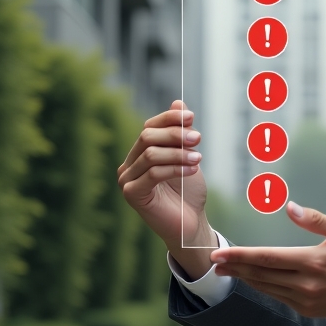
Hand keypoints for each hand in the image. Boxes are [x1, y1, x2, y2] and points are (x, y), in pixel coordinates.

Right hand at [117, 100, 215, 278]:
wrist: (191, 223)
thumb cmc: (189, 192)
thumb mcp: (188, 157)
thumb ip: (181, 133)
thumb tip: (179, 102)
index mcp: (140, 153)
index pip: (150, 127)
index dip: (170, 119)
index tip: (191, 117)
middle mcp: (129, 165)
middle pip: (147, 137)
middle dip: (175, 135)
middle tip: (198, 138)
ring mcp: (127, 180)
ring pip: (151, 154)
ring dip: (179, 154)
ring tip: (199, 159)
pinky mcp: (132, 194)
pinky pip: (152, 173)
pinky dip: (175, 168)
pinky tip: (192, 171)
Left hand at [211, 202, 325, 325]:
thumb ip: (316, 219)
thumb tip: (290, 207)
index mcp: (313, 262)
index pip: (267, 258)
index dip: (240, 255)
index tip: (219, 253)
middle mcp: (305, 284)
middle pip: (260, 275)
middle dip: (235, 267)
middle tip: (213, 261)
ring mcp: (305, 300)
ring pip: (266, 288)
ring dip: (244, 278)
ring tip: (226, 270)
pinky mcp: (307, 309)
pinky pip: (278, 296)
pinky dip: (262, 287)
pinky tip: (253, 278)